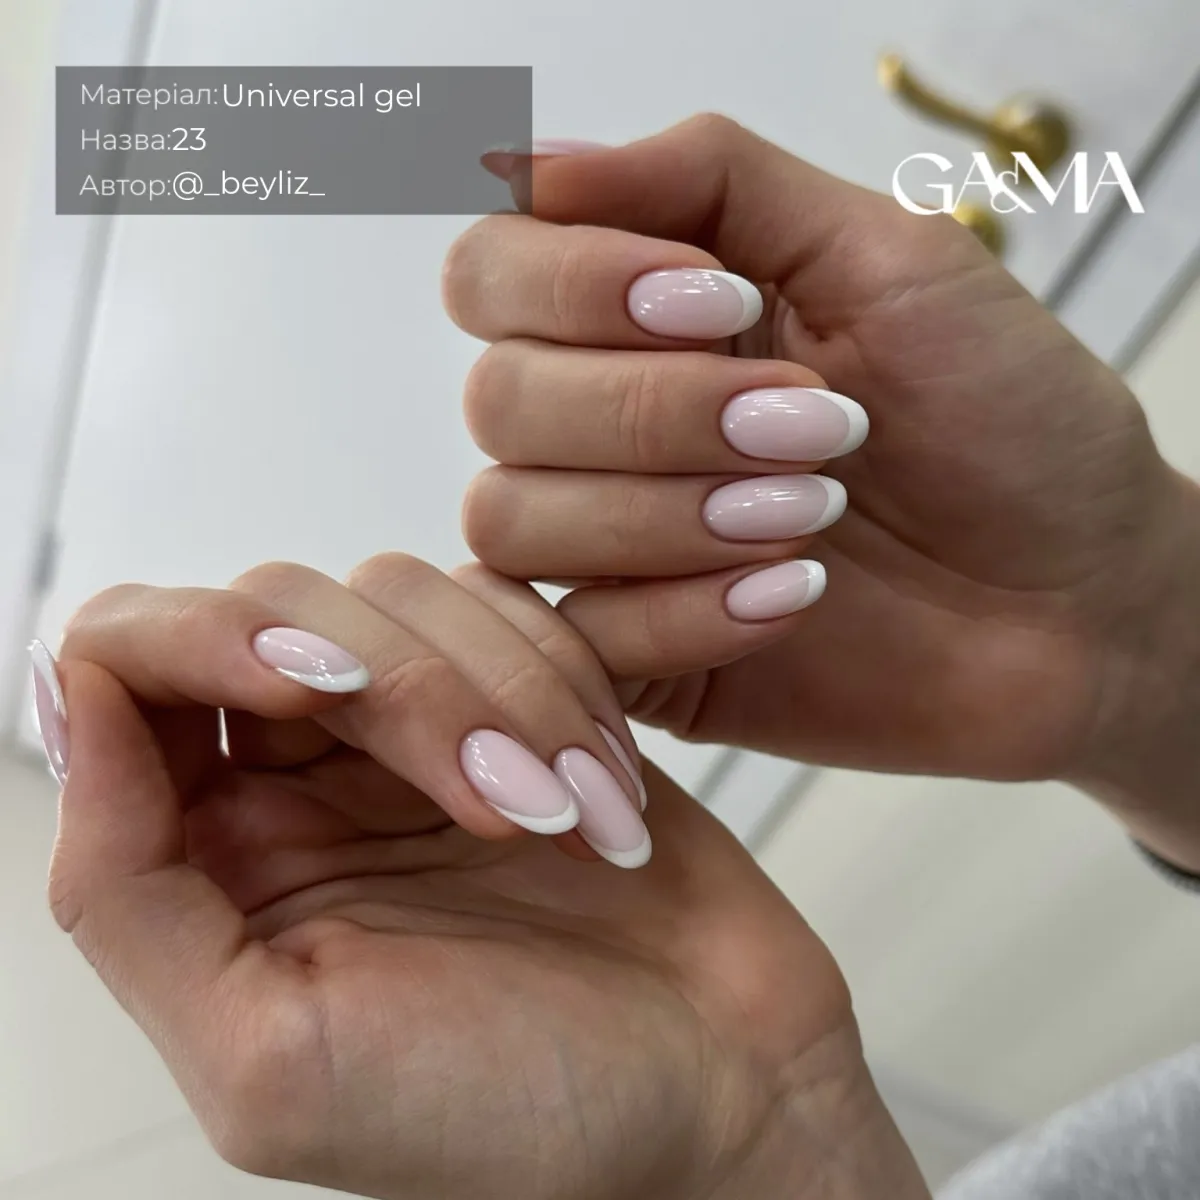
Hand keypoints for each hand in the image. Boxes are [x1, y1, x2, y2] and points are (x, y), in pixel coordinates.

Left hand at [37, 555, 927, 1199]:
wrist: (722, 1089)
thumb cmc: (514, 1113)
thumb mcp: (270, 1066)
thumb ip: (127, 897)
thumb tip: (73, 705)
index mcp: (210, 862)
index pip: (129, 663)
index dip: (204, 640)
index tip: (321, 690)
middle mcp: (299, 779)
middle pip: (279, 606)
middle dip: (401, 686)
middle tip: (496, 805)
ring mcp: (416, 729)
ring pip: (403, 589)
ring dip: (504, 695)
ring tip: (572, 820)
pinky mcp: (521, 696)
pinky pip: (507, 604)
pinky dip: (561, 679)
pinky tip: (603, 790)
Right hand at [446, 116, 1199, 859]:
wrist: (1079, 596)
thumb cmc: (1003, 417)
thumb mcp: (885, 255)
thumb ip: (710, 181)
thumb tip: (533, 162)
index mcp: (647, 318)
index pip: (492, 273)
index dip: (571, 282)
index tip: (721, 301)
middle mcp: (605, 429)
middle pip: (496, 400)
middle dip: (655, 410)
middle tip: (814, 424)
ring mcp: (612, 551)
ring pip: (510, 521)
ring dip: (665, 514)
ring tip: (811, 516)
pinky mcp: (638, 657)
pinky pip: (580, 639)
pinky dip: (687, 612)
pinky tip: (794, 598)